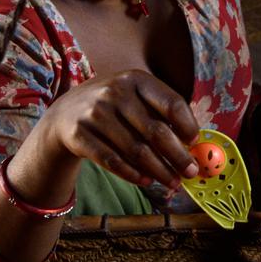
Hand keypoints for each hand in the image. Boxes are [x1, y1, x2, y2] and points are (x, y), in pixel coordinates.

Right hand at [37, 70, 199, 189]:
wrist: (65, 113)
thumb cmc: (113, 108)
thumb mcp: (134, 97)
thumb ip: (161, 114)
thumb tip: (193, 146)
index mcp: (136, 79)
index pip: (171, 103)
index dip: (188, 126)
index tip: (194, 143)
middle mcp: (115, 92)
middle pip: (156, 132)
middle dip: (178, 157)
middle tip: (190, 173)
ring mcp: (95, 113)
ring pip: (136, 151)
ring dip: (159, 171)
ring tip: (172, 182)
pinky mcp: (79, 134)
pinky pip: (112, 161)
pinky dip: (132, 174)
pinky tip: (146, 181)